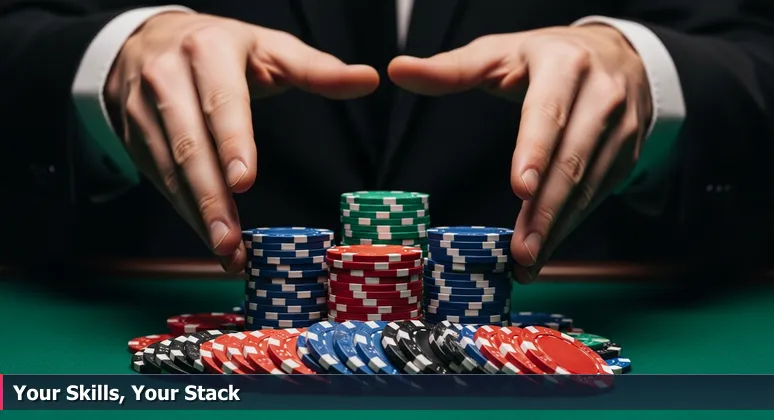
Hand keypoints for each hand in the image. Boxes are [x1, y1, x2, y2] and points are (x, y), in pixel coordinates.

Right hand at [106, 13, 378, 271]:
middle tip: (231, 242)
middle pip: (190, 146)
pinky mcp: (133, 137)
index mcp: (208, 52)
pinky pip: (159, 180)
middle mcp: (167, 79)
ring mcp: (143, 110)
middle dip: (211, 199)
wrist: (146, 40)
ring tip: (226, 251)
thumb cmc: (221, 48)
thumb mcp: (269, 48)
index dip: (232, 143)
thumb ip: (317, 69)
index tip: (244, 182)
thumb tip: (369, 79)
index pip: (222, 103)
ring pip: (170, 170)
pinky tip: (209, 237)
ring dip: (198, 215)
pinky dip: (185, 212)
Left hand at [389, 26, 651, 282]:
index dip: (535, 152)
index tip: (520, 190)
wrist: (618, 55)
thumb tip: (396, 71)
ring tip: (528, 261)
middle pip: (571, 161)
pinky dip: (570, 225)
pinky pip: (598, 196)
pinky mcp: (629, 155)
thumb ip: (450, 68)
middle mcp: (602, 97)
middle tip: (520, 252)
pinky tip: (546, 247)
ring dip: (558, 228)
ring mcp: (622, 129)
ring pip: (588, 186)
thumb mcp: (500, 53)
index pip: (548, 114)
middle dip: (545, 211)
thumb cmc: (545, 57)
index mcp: (566, 66)